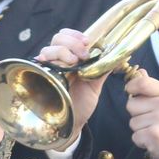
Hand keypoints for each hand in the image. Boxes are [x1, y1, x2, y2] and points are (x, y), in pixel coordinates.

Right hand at [34, 28, 109, 144]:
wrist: (72, 123)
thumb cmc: (82, 104)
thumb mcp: (95, 85)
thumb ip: (102, 70)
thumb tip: (118, 56)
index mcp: (72, 58)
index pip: (67, 35)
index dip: (75, 35)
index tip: (86, 42)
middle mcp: (59, 60)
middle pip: (57, 38)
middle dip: (71, 43)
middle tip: (83, 55)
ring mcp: (49, 69)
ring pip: (48, 49)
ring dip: (62, 52)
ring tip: (73, 63)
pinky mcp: (42, 78)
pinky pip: (40, 64)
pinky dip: (47, 61)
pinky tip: (54, 65)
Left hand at [124, 68, 158, 158]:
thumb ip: (152, 87)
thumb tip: (139, 71)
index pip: (142, 82)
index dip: (131, 87)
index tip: (131, 93)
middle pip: (131, 104)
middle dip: (137, 114)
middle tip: (152, 121)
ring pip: (132, 122)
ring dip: (140, 130)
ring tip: (154, 131)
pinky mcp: (154, 135)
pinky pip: (135, 136)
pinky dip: (141, 141)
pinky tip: (153, 141)